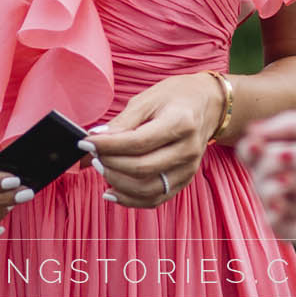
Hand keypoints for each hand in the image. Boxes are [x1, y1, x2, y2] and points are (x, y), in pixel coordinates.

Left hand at [81, 73, 222, 209]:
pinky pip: (155, 199)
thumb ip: (122, 122)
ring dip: (117, 182)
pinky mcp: (184, 180)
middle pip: (142, 168)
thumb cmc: (177, 97)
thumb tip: (96, 138)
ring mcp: (188, 169)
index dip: (108, 145)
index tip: (86, 141)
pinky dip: (130, 199)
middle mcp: (188, 149)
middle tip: (92, 153)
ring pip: (148, 189)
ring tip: (100, 167)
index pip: (137, 142)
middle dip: (110, 163)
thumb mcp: (148, 98)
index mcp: (180, 122)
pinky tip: (111, 190)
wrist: (209, 104)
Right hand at [239, 106, 295, 242]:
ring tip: (285, 179)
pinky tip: (281, 200)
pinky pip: (284, 231)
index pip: (262, 157)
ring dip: (264, 190)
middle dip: (262, 167)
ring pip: (268, 206)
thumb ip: (289, 124)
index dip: (250, 150)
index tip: (256, 141)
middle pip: (261, 179)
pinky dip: (273, 218)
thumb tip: (250, 130)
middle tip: (286, 156)